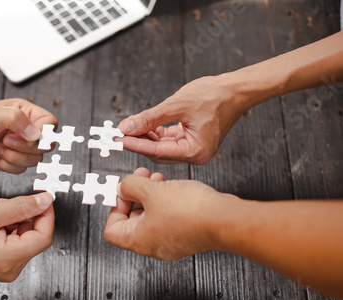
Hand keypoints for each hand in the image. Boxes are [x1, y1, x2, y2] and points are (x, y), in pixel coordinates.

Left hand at [0, 98, 57, 173]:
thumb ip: (17, 119)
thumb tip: (36, 134)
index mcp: (26, 112)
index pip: (50, 123)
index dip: (43, 134)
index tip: (26, 136)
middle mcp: (25, 129)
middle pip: (45, 145)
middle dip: (24, 148)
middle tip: (4, 141)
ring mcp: (20, 146)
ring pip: (34, 160)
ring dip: (14, 158)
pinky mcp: (12, 160)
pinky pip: (21, 170)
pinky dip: (7, 166)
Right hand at [0, 192, 54, 286]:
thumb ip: (20, 207)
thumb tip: (45, 201)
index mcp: (9, 259)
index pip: (44, 236)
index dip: (46, 215)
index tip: (43, 199)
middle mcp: (11, 268)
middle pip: (35, 236)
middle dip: (26, 215)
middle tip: (8, 203)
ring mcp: (8, 268)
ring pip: (26, 237)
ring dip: (16, 220)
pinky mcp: (3, 264)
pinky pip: (17, 242)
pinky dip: (11, 227)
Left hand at [104, 168, 237, 259]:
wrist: (223, 219)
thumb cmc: (190, 211)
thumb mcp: (151, 190)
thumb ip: (131, 186)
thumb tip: (123, 187)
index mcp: (138, 240)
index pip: (111, 230)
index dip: (114, 208)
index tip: (122, 192)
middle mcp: (152, 246)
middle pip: (131, 222)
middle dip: (134, 196)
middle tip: (140, 178)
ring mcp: (170, 243)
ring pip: (150, 218)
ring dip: (150, 196)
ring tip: (157, 179)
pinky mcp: (185, 236)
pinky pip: (167, 219)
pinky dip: (164, 202)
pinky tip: (171, 187)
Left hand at [117, 75, 250, 164]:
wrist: (236, 89)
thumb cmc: (215, 96)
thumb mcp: (176, 106)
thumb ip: (149, 118)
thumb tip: (127, 127)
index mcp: (195, 151)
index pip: (157, 152)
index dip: (136, 144)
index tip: (119, 139)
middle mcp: (196, 155)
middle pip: (159, 152)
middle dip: (139, 141)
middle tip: (121, 133)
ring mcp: (195, 149)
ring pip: (163, 147)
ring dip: (147, 136)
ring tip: (131, 127)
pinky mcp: (194, 141)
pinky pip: (170, 140)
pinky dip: (157, 133)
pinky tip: (146, 125)